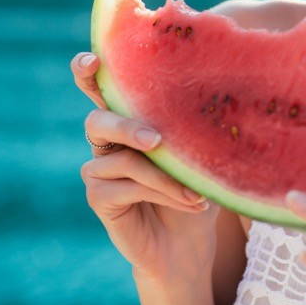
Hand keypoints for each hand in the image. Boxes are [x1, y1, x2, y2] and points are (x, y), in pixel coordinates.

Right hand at [73, 52, 218, 283]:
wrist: (190, 245)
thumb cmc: (197, 189)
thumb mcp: (202, 156)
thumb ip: (196, 128)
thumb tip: (216, 96)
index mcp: (130, 119)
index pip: (102, 88)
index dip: (89, 71)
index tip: (93, 59)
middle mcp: (108, 141)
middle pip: (97, 120)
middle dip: (124, 125)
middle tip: (155, 140)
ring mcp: (99, 170)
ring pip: (122, 159)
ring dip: (164, 176)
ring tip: (196, 193)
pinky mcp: (99, 198)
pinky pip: (123, 186)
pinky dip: (160, 193)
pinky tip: (189, 203)